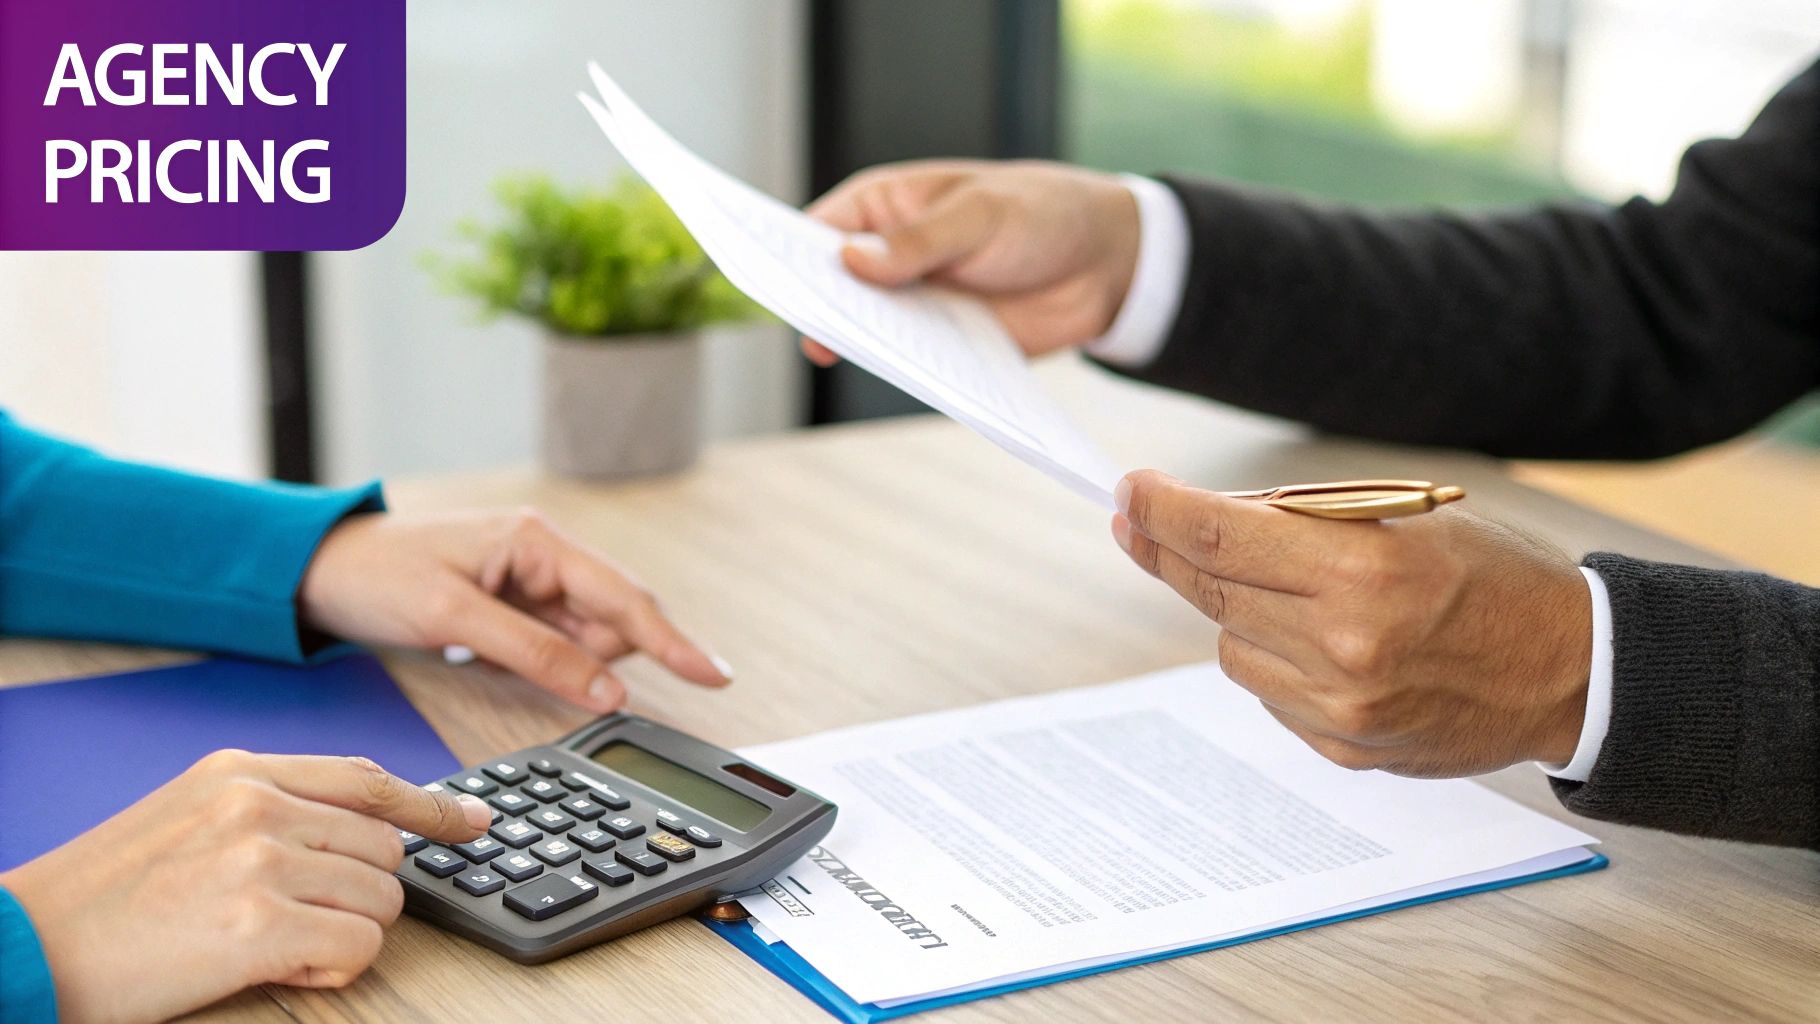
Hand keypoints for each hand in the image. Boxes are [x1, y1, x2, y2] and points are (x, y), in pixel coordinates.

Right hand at [0, 750, 490, 1023]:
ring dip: (345, 932)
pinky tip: (282, 967)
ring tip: (273, 944)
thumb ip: (270, 810)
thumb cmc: (102, 900)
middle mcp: (258, 805)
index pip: (368, 780)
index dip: (431, 806)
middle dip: (362, 893)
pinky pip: (359, 946)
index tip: (474, 821)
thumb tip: (362, 831)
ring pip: (382, 899)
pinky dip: (334, 968)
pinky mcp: (259, 925)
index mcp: (239, 771)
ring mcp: (260, 861)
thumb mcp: (187, 818)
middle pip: (386, 848)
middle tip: (301, 920)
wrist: (23, 947)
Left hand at [299, 509, 730, 712]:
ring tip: (484, 650)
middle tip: (518, 660)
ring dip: (564, 662)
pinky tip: (499, 657)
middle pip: (612, 620)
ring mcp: (531, 582)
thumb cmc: (378, 577)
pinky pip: (555, 642)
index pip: (625, 599)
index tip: (715, 676)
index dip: (674, 642)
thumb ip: (536, 653)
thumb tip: (608, 690)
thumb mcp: (453, 616)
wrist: (316, 570)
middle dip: (597, 656)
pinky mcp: (514, 605)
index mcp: (539, 541)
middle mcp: (545, 556)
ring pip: (585, 637)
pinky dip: (545, 662)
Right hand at [799, 159, 1139, 364]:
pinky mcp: (941, 344)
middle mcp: (887, 258)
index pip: (816, 231)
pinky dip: (905, 372)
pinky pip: (911, 364)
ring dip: (861, 344)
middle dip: (820, 306)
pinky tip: (905, 377)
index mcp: (883, 207)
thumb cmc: (1039, 213)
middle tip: (809, 326)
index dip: (786, 255)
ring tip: (851, 356)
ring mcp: (911, 304)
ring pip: (867, 331)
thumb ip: (920, 241)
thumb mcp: (980, 216)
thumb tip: (849, 261)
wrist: (1104, 264)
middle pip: (832, 289)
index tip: (767, 277)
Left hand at [1111, 471, 1592, 777]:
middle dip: (1164, 550)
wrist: (1571, 672)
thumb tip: (1208, 519)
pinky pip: (1269, 692)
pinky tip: (1324, 643)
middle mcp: (1344, 647)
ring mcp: (1341, 709)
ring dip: (1236, 611)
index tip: (1129, 490)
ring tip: (1293, 591)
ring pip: (1230, 646)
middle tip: (1135, 519)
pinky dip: (1276, 660)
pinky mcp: (1344, 749)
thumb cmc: (1496, 578)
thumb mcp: (1411, 520)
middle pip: (1211, 592)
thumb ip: (1309, 522)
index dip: (1162, 512)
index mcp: (1363, 573)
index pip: (1222, 540)